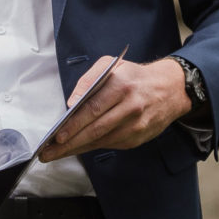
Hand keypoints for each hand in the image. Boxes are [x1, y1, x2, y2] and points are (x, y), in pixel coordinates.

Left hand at [37, 57, 189, 161]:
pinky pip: (110, 145)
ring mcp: (136, 125)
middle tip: (49, 152)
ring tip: (56, 153)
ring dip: (77, 149)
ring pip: (101, 141)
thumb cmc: (134, 77)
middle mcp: (130, 107)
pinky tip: (77, 148)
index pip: (93, 109)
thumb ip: (89, 80)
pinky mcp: (138, 138)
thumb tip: (72, 102)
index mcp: (121, 85)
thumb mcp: (112, 64)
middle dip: (69, 143)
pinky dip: (92, 147)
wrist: (170, 89)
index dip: (74, 125)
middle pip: (95, 130)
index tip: (57, 136)